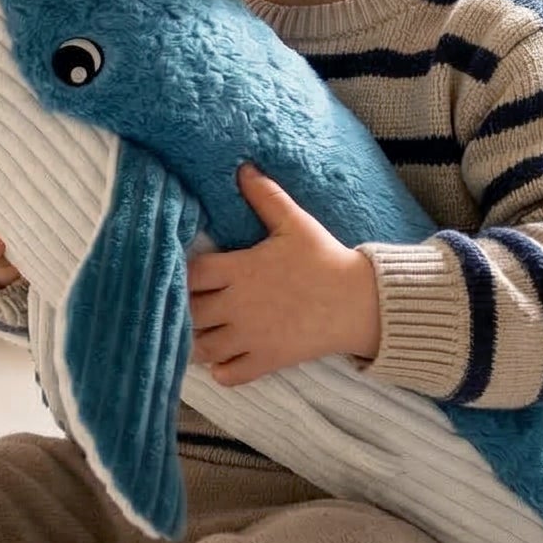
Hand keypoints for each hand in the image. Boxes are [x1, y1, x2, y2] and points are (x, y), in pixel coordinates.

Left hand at [188, 164, 379, 385]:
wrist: (360, 302)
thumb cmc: (325, 260)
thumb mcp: (295, 222)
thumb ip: (265, 196)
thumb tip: (242, 167)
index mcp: (241, 270)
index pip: (190, 274)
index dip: (182, 273)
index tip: (189, 272)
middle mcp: (238, 306)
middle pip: (189, 311)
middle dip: (184, 307)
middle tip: (192, 302)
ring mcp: (251, 338)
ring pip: (202, 347)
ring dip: (196, 340)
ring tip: (202, 329)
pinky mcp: (267, 361)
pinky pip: (228, 375)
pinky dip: (220, 369)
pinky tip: (223, 356)